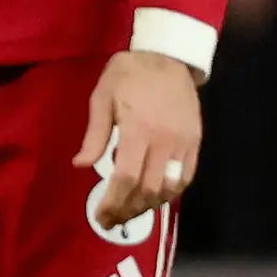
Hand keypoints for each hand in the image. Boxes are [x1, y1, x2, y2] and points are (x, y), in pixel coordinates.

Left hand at [76, 47, 202, 229]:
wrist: (167, 55)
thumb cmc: (128, 74)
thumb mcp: (102, 97)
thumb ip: (95, 134)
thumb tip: (80, 164)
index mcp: (138, 130)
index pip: (126, 177)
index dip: (113, 201)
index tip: (101, 215)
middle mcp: (165, 141)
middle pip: (148, 188)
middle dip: (128, 210)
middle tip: (111, 221)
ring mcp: (184, 142)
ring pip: (170, 187)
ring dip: (149, 206)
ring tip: (129, 213)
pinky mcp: (196, 141)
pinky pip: (187, 176)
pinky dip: (171, 192)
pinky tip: (154, 198)